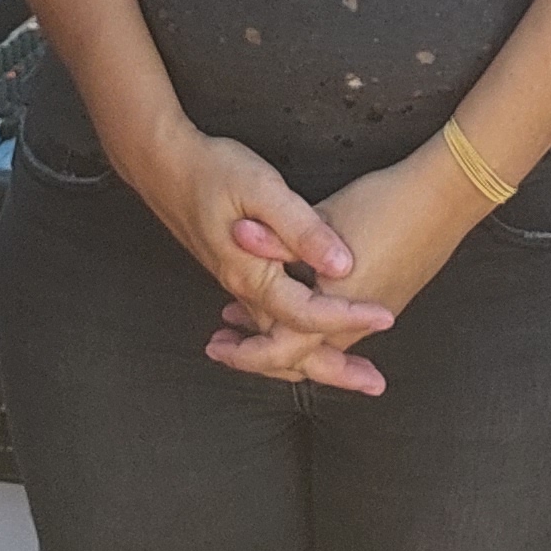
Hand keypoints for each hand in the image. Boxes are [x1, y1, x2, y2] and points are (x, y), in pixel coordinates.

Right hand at [120, 128, 391, 369]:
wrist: (163, 167)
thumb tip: (341, 265)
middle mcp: (246, 290)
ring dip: (316, 358)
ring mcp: (240, 287)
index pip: (308, 314)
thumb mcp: (263, 190)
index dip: (350, 317)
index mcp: (254, 275)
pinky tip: (310, 335)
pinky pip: (268, 325)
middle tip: (375, 384)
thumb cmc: (214, 171)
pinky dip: (291, 340)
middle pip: (291, 348)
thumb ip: (301, 229)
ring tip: (353, 371)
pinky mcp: (239, 277)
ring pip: (279, 340)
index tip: (386, 317)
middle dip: (335, 369)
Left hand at [206, 145, 484, 393]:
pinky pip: (337, 329)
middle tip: (223, 347)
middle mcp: (355, 323)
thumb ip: (277, 237)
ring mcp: (374, 315)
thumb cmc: (384, 204)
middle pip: (298, 358)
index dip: (243, 353)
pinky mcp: (386, 299)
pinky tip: (294, 299)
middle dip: (258, 354)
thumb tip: (237, 234)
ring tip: (243, 324)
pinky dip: (306, 325)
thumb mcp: (321, 217)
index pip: (279, 350)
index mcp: (334, 308)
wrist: (445, 197)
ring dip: (280, 337)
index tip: (216, 347)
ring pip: (317, 343)